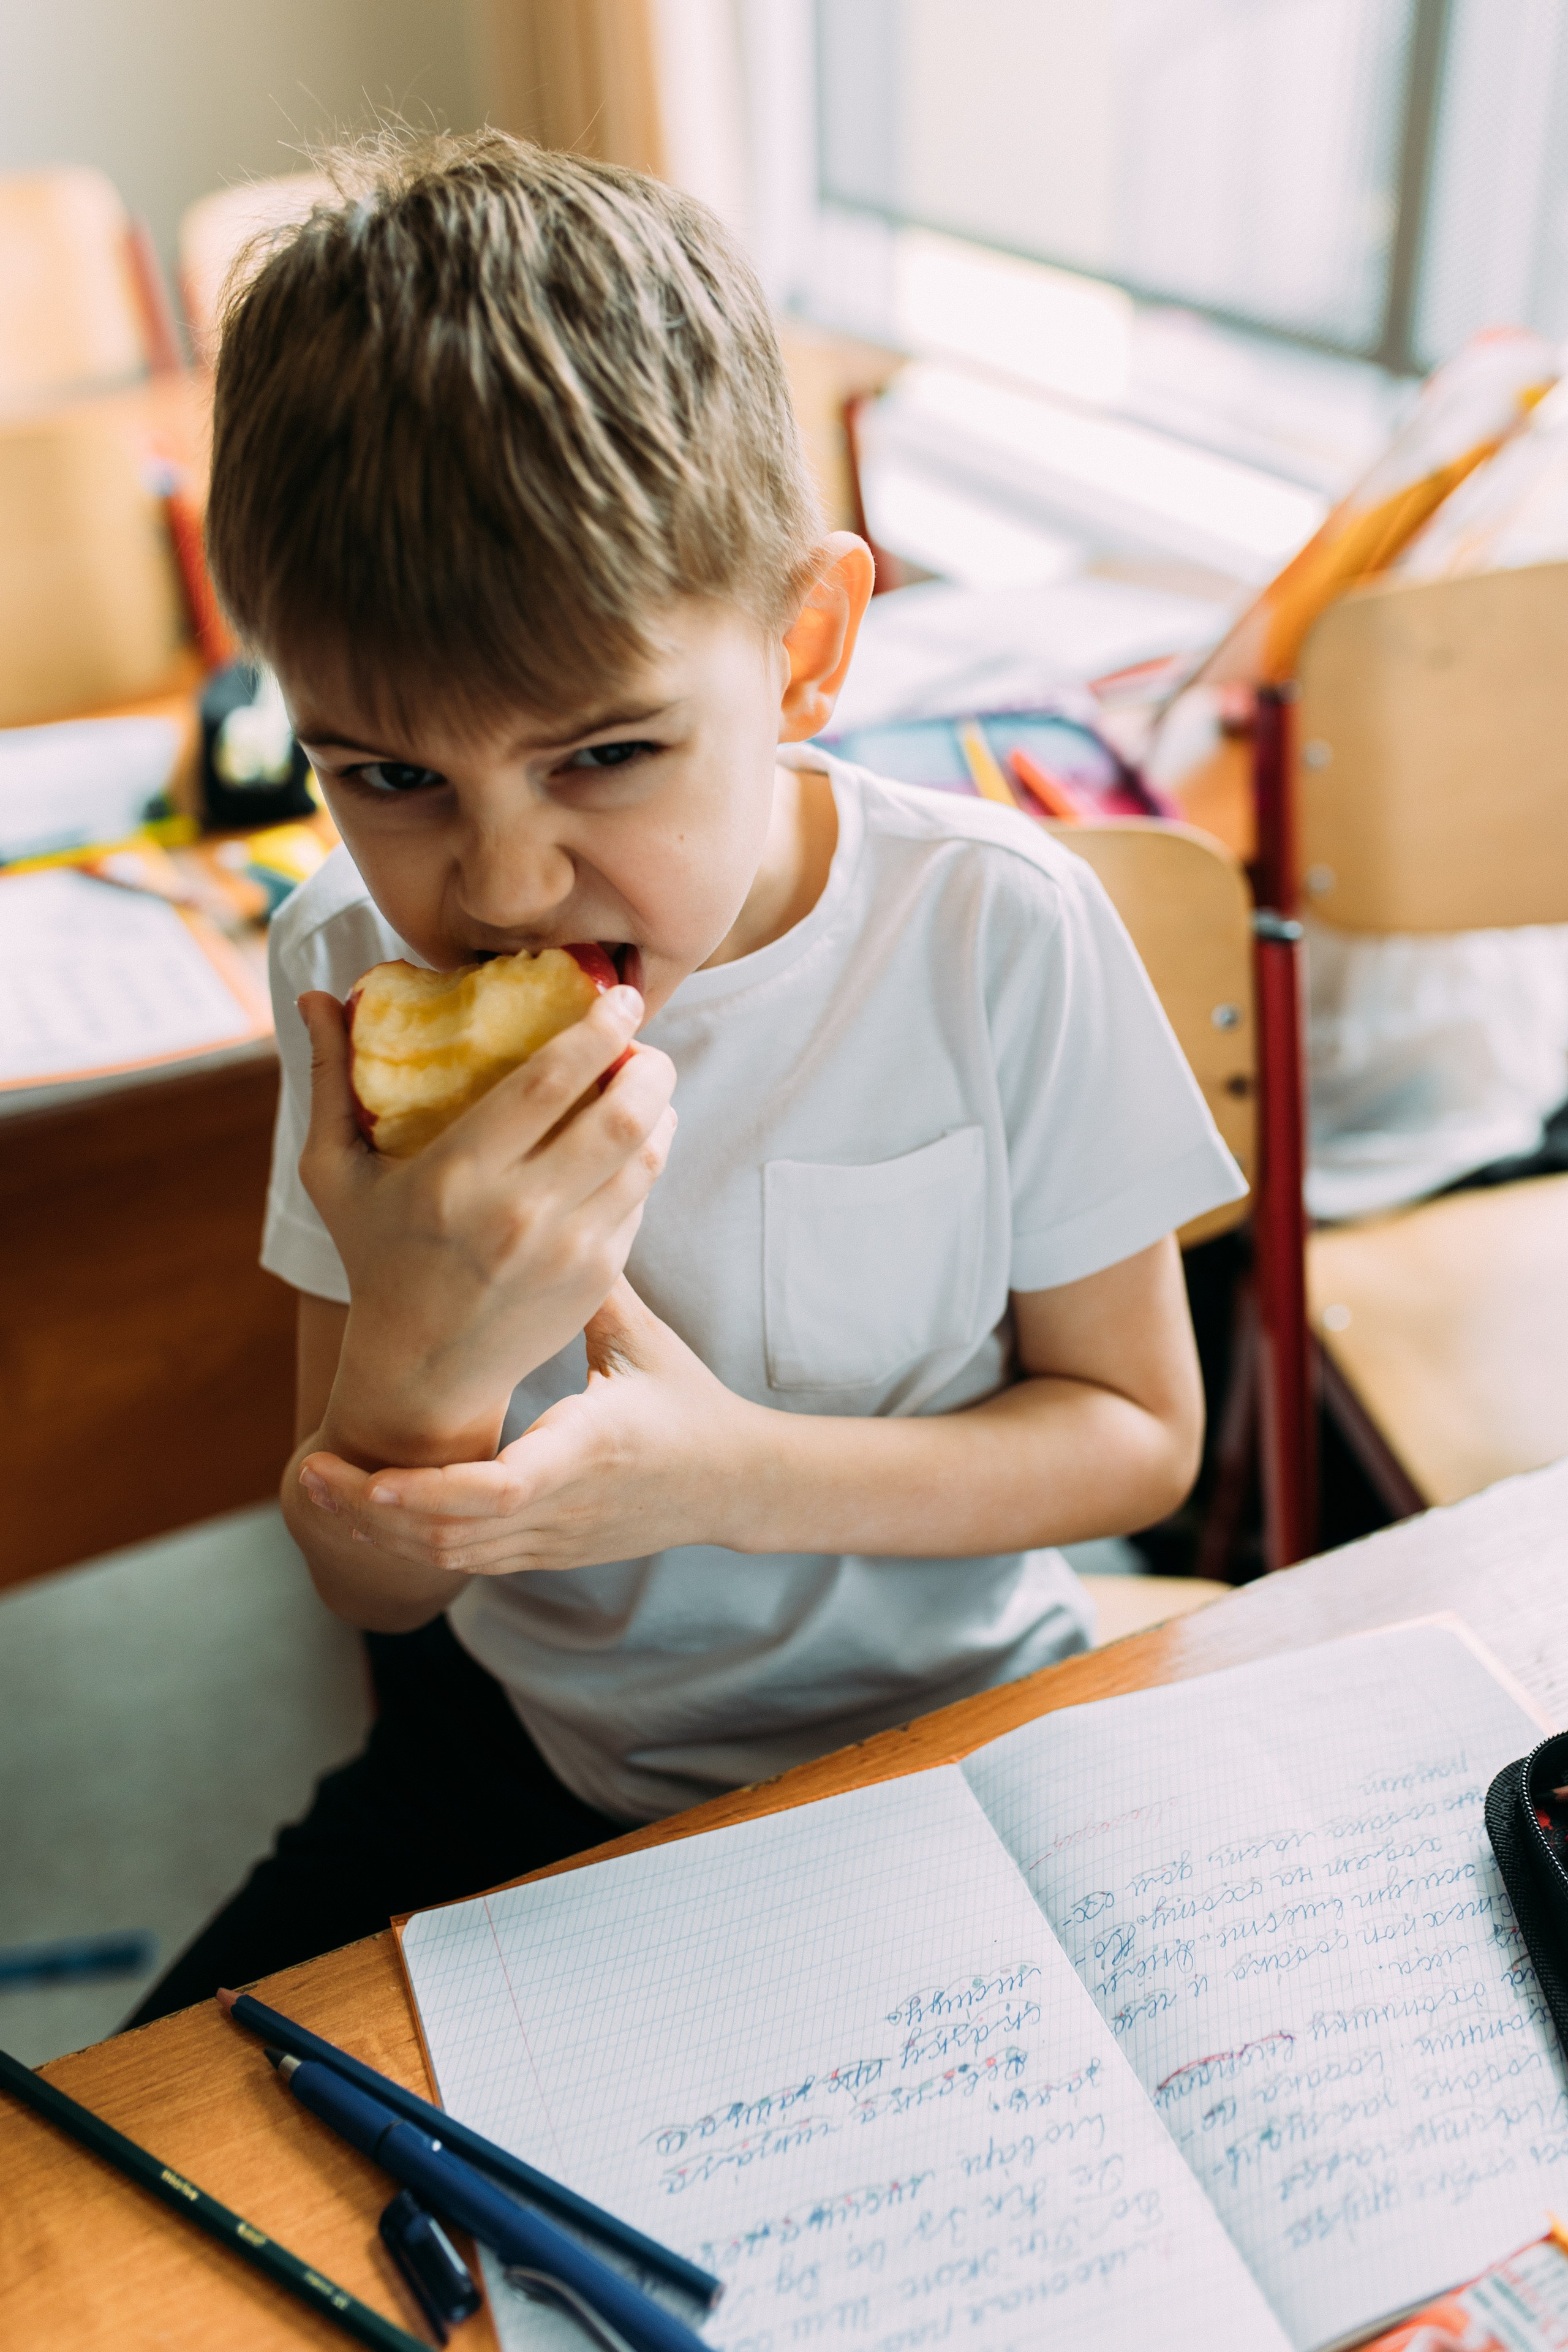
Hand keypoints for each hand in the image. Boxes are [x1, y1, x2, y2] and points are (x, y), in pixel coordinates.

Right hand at [297, 987, 676, 1463]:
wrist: (423, 1370)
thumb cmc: (375, 1257)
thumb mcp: (337, 1174)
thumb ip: (330, 1081)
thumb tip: (319, 996)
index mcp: (457, 1174)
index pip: (552, 1079)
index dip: (598, 1027)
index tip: (617, 996)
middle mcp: (521, 1212)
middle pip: (622, 1112)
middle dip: (649, 1063)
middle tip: (642, 1041)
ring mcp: (569, 1249)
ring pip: (646, 1155)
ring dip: (659, 1109)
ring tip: (644, 1084)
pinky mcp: (598, 1277)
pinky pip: (641, 1199)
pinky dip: (647, 1159)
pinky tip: (632, 1141)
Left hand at [299, 1280, 757, 1572]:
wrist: (735, 1485)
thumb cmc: (689, 1403)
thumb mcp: (644, 1343)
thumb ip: (592, 1285)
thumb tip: (550, 1206)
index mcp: (586, 1449)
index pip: (498, 1489)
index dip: (428, 1490)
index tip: (374, 1474)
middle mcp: (563, 1507)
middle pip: (450, 1537)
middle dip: (372, 1514)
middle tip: (311, 1472)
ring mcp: (553, 1540)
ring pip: (450, 1558)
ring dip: (380, 1531)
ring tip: (321, 1488)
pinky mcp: (547, 1554)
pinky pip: (466, 1562)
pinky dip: (411, 1541)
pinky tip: (368, 1509)